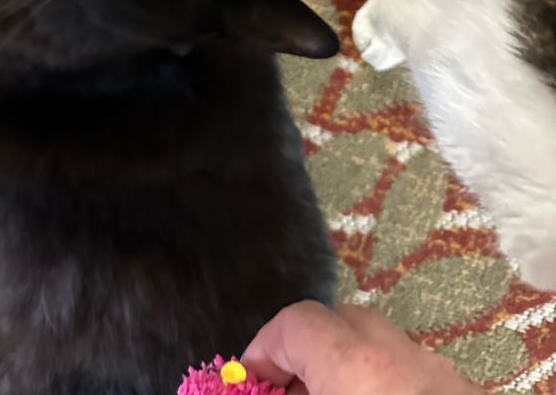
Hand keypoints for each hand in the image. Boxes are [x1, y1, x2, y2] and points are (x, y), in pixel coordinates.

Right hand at [243, 301, 480, 394]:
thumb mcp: (331, 385)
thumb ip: (283, 392)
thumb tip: (259, 384)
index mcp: (356, 366)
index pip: (297, 322)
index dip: (263, 349)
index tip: (246, 383)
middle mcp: (401, 357)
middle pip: (342, 322)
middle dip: (305, 354)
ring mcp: (442, 375)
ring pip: (382, 348)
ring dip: (345, 370)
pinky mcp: (465, 390)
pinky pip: (414, 373)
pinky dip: (384, 384)